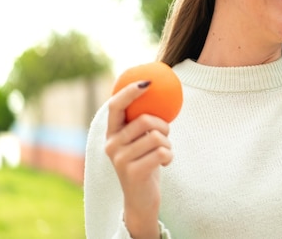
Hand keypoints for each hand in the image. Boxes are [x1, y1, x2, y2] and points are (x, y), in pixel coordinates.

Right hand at [105, 81, 172, 238]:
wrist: (141, 200)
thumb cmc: (145, 163)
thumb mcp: (140, 141)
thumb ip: (142, 122)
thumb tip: (159, 92)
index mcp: (112, 133)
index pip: (115, 105)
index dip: (130, 91)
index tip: (148, 82)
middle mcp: (111, 144)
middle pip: (145, 120)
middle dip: (163, 126)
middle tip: (165, 136)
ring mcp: (120, 159)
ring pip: (157, 137)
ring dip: (168, 144)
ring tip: (163, 153)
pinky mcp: (132, 172)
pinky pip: (162, 153)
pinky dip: (170, 156)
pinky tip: (165, 164)